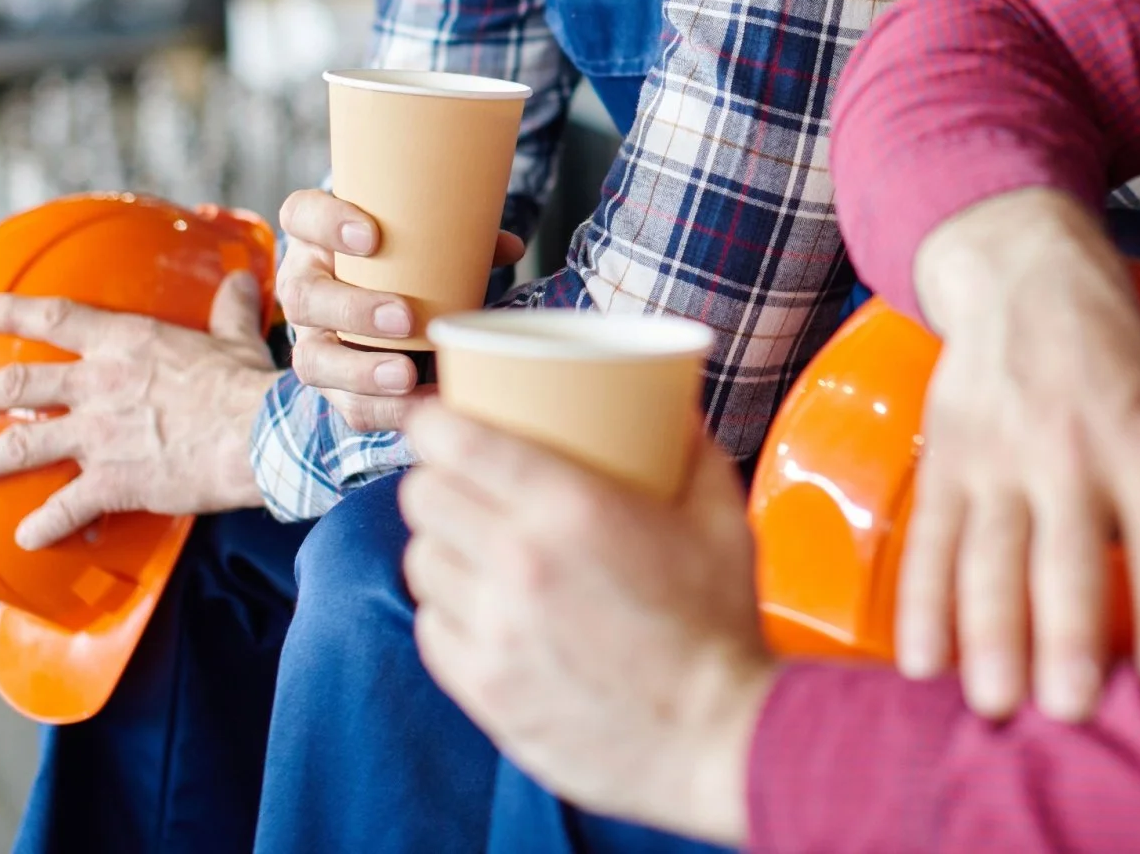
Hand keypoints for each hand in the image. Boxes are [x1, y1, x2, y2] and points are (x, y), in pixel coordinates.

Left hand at [0, 269, 273, 548]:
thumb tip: (243, 281)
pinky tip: (25, 539)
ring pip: (23, 447)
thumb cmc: (253, 387)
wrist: (263, 436)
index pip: (58, 318)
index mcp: (129, 344)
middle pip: (19, 385)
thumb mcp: (238, 341)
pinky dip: (44, 526)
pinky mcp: (114, 482)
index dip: (14, 311)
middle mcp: (102, 386)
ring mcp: (101, 436)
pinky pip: (67, 509)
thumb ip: (229, 312)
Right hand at [274, 189, 524, 433]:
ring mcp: (310, 338)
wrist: (373, 300)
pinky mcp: (331, 383)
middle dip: (353, 310)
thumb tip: (510, 247)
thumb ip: (458, 239)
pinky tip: (420, 406)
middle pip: (303, 298)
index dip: (326, 224)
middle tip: (405, 317)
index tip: (371, 237)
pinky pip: (346, 404)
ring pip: (313, 359)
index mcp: (315, 236)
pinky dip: (385, 410)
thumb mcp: (416, 239)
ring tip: (406, 375)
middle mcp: (303, 286)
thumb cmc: (397, 258)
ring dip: (360, 371)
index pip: (301, 216)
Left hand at [399, 400, 773, 845]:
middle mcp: (517, 561)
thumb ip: (690, 449)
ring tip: (474, 548)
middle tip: (465, 484)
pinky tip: (482, 609)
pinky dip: (449, 611)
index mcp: (569, 505)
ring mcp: (493, 630)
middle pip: (422, 496)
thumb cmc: (718, 625)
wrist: (717, 736)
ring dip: (442, 546)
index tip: (440, 418)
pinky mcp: (484, 688)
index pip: (451, 441)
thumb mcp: (719, 517)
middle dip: (437, 480)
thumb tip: (669, 402)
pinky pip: (431, 628)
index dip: (434, 421)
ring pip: (420, 562)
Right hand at [901, 188, 1139, 721]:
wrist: (1028, 276)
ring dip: (989, 632)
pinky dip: (920, 601)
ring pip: (989, 554)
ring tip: (997, 703)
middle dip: (1067, 630)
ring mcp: (998, 455)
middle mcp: (1071, 450)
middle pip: (1068, 552)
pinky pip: (929, 538)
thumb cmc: (1122, 380)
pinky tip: (922, 662)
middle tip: (1070, 707)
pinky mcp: (943, 459)